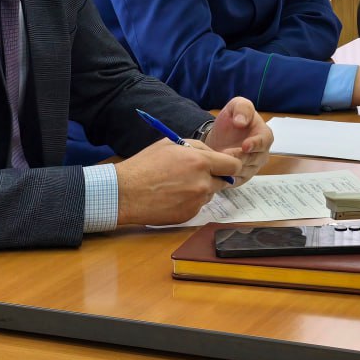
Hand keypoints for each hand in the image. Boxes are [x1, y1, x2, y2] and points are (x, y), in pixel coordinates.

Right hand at [114, 139, 241, 226]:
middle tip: (196, 174)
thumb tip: (214, 153)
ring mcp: (196, 201)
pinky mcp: (189, 215)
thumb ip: (197, 147)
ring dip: (201, 189)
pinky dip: (190, 201)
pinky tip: (172, 196)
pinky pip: (198, 206)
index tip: (224, 166)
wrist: (125, 193)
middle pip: (224, 181)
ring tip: (177, 185)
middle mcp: (203, 183)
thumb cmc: (145, 165)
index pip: (233, 166)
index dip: (230, 165)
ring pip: (210, 193)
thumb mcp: (171, 145)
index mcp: (200, 162)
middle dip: (214, 177)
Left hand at [202, 96, 272, 184]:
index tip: (245, 145)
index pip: (264, 141)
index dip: (255, 144)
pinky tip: (216, 172)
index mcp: (264, 135)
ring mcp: (253, 167)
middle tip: (224, 154)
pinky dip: (227, 178)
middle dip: (239, 157)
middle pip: (253, 159)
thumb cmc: (231, 121)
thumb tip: (241, 122)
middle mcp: (262, 154)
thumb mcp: (237, 105)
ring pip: (244, 171)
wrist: (219, 137)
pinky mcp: (242, 178)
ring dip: (231, 168)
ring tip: (217, 162)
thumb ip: (242, 108)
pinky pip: (236, 181)